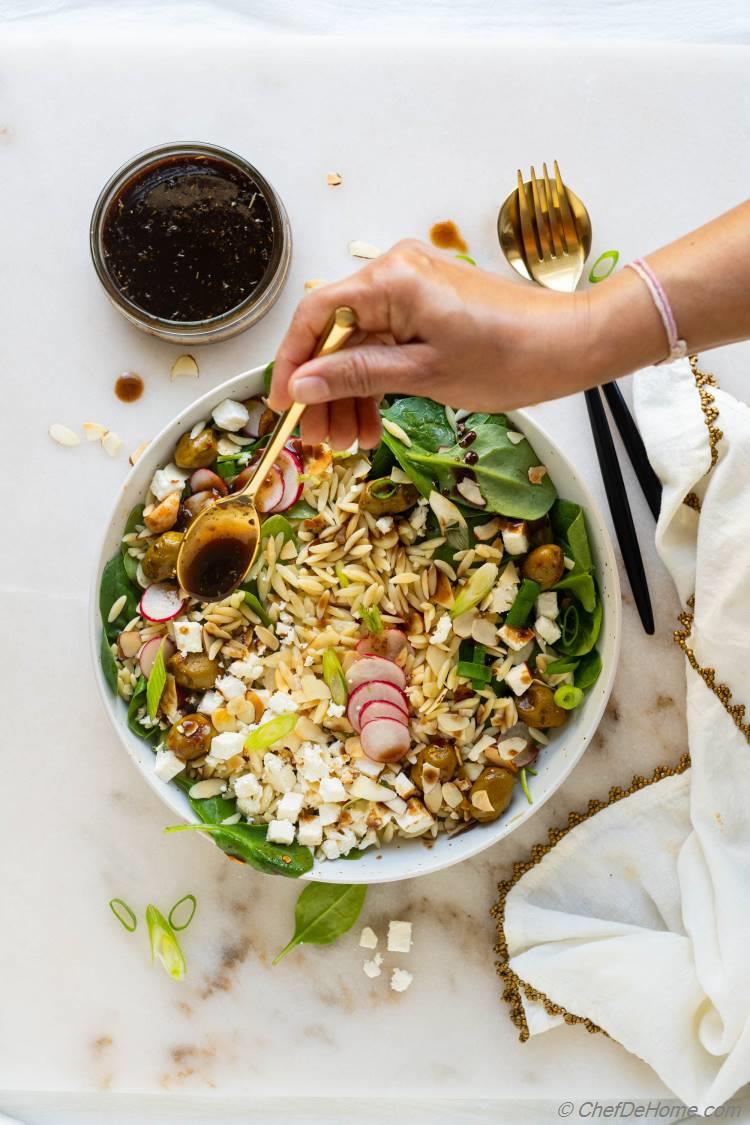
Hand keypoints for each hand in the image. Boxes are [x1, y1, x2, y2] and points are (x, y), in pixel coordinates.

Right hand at [269, 239, 596, 447]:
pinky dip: (375, 383)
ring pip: (359, 345)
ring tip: (350, 442)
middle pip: (335, 333)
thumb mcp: (424, 374)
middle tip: (320, 439)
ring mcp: (412, 291)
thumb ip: (357, 375)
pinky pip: (385, 345)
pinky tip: (372, 423)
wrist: (569, 346)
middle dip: (323, 389)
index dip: (292, 363)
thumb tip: (303, 383)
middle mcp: (395, 274)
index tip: (284, 407)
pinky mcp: (427, 308)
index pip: (316, 315)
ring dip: (349, 393)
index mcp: (391, 280)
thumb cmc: (508, 357)